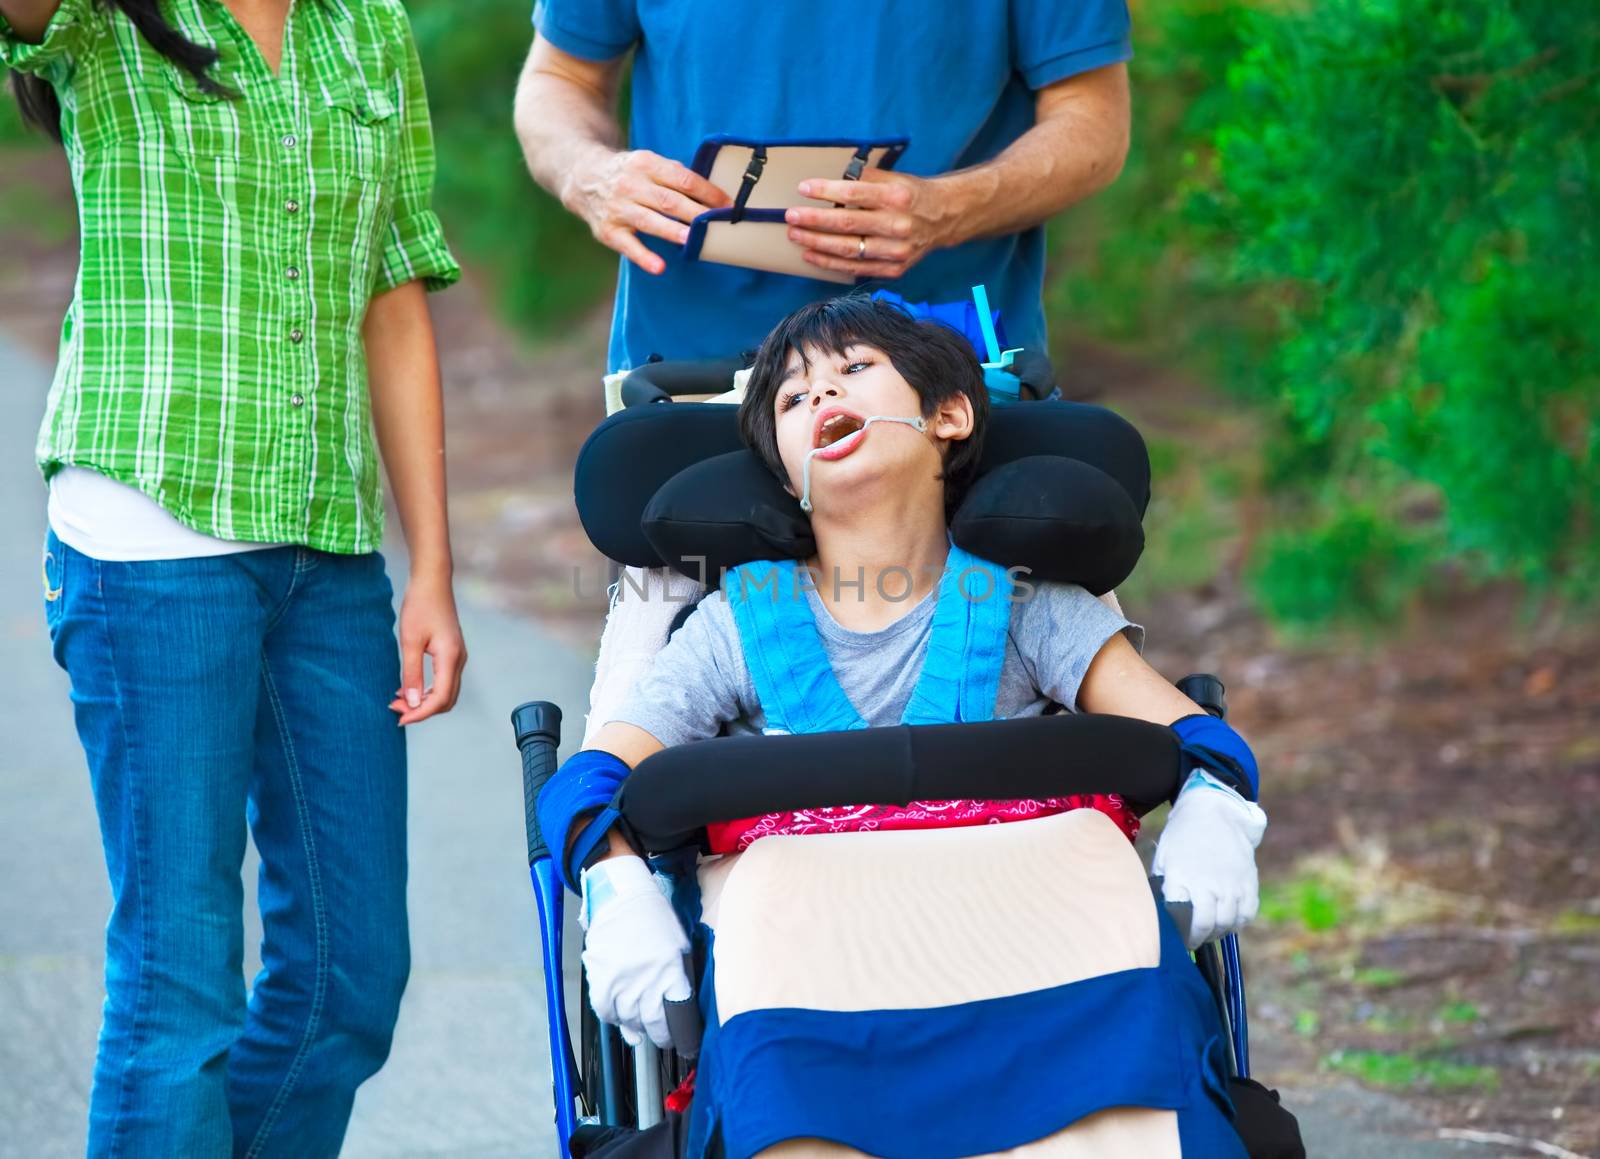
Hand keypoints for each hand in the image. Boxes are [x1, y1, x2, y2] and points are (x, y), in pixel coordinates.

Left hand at [389, 572, 465, 724]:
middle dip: (422, 710)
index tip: (400, 718)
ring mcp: (458, 656)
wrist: (433, 581)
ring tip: (399, 700)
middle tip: (396, 709)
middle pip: (446, 700)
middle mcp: (459, 660)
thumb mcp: (410, 641)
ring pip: (446, 692)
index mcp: (450, 657)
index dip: (421, 713)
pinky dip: (428, 690)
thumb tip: (412, 702)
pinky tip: (409, 688)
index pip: (440, 698)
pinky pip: (444, 681)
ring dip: (425, 701)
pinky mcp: (452, 653)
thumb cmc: (420, 606)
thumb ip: (411, 673)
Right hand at [567, 148, 730, 274]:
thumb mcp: (648, 163)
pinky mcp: (608, 230)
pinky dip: (643, 256)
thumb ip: (674, 175)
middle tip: (719, 225)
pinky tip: (659, 267)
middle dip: (697, 214)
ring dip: (673, 231)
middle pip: (669, 200)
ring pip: (650, 220)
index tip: (728, 206)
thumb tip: (710, 194)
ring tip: (694, 241)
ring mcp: (618, 207)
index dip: (707, 192)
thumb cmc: (628, 173)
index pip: (683, 179)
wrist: (583, 177)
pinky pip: (627, 245)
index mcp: (646, 163)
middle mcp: (630, 184)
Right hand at [581, 856, 691, 1048]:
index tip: (682, 1039)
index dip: (680, 1032)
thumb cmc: (654, 919)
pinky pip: (606, 1011)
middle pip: (652, 1022)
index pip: (677, 1014)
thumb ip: (679, 978)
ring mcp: (621, 980)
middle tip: (662, 1035)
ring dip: (636, 1025)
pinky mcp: (600, 979)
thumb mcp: (679, 946)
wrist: (621, 897)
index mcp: (670, 970)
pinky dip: (613, 1016)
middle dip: (659, 1035)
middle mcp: (645, 979)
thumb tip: (673, 1009)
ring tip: (641, 1019)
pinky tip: (620, 1012)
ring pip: (628, 1020)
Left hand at [783, 169, 958, 279]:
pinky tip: (811, 255)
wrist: (944, 218)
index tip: (804, 188)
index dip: (826, 191)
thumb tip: (829, 181)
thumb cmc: (911, 195)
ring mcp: (896, 251)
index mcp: (897, 197)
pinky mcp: (894, 269)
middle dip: (814, 220)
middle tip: (791, 216)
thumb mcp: (894, 178)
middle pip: (847, 224)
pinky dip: (830, 263)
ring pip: (848, 250)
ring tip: (795, 235)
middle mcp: (898, 225)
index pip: (854, 192)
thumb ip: (864, 179)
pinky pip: (855, 268)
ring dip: (816, 244)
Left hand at [1151, 773, 1267, 949]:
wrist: (1214, 812)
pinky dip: (1237, 923)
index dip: (1178, 934)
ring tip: (1208, 932)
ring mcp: (1231, 884)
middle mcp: (1208, 884)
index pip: (1180, 919)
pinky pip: (1247, 914)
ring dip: (1217, 933)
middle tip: (1192, 940)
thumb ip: (1162, 886)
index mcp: (1181, 878)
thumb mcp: (1163, 858)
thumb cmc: (1182, 836)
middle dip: (1197, 938)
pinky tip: (1227, 921)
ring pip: (1227, 923)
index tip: (1176, 940)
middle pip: (1206, 926)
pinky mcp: (1249, 883)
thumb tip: (1160, 913)